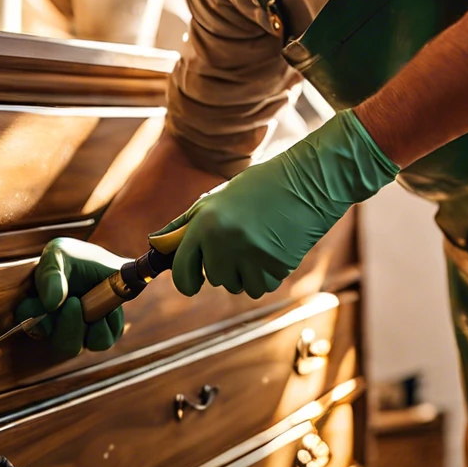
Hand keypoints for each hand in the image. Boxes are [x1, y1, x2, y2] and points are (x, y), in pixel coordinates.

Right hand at [14, 238, 126, 357]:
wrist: (105, 262)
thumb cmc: (75, 258)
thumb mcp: (60, 253)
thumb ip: (50, 275)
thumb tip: (52, 303)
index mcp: (37, 308)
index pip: (29, 323)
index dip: (37, 320)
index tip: (52, 304)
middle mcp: (55, 327)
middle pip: (60, 345)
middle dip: (69, 327)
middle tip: (74, 302)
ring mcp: (78, 334)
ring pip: (78, 347)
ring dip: (90, 325)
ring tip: (97, 301)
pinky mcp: (100, 336)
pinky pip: (103, 341)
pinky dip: (109, 323)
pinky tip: (111, 307)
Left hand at [152, 110, 398, 298]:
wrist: (310, 180)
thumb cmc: (262, 186)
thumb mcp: (218, 198)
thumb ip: (187, 224)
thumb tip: (157, 244)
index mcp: (205, 222)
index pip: (182, 269)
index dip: (186, 281)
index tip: (191, 284)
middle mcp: (224, 241)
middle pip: (214, 278)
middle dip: (224, 267)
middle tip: (242, 241)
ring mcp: (250, 255)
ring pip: (238, 286)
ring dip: (246, 272)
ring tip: (261, 242)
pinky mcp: (275, 266)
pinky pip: (261, 286)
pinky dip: (266, 275)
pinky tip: (275, 249)